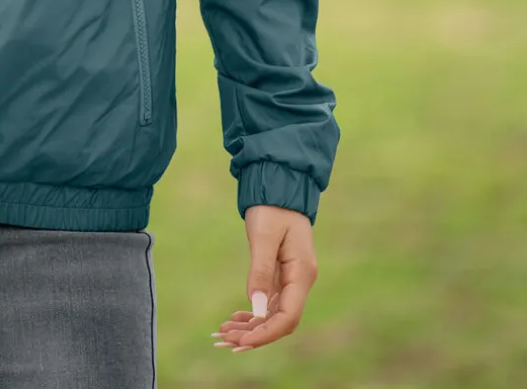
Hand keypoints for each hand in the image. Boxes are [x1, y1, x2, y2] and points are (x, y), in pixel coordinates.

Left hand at [211, 204, 317, 354]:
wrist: (278, 185)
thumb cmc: (272, 207)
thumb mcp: (264, 237)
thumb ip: (261, 271)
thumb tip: (255, 307)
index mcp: (302, 273)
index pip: (288, 317)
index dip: (265, 333)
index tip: (241, 341)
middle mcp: (301, 280)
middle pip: (280, 320)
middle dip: (254, 334)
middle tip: (224, 340)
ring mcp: (293, 279)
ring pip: (274, 313)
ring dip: (251, 326)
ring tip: (224, 332)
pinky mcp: (283, 274)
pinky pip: (270, 302)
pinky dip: (253, 312)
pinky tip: (236, 318)